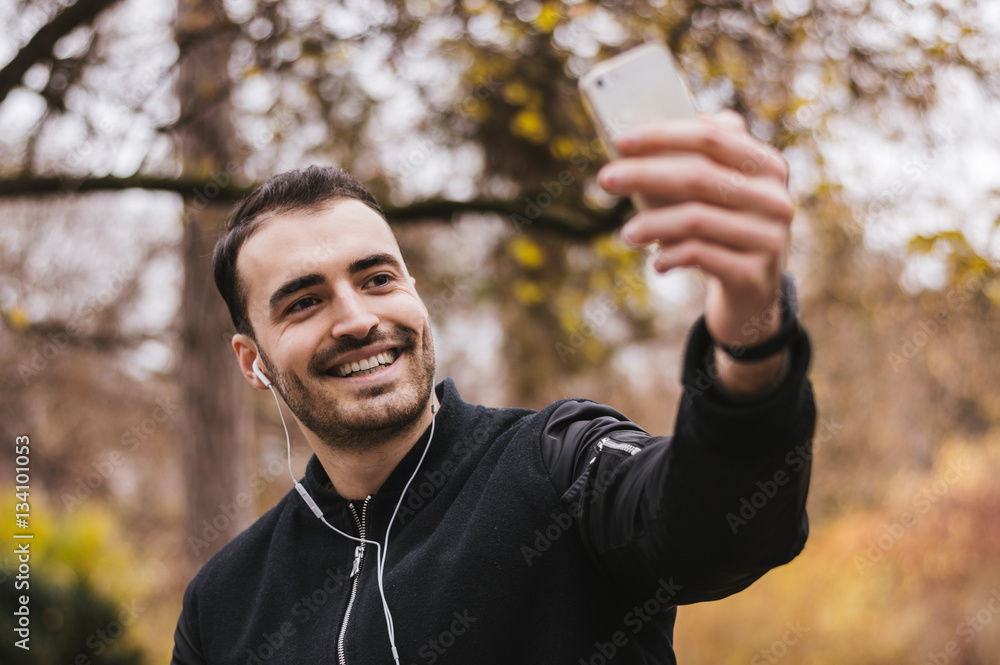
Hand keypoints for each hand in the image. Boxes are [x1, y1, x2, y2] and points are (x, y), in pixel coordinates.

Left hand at [597, 111, 793, 349]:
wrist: (752, 291)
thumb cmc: (723, 230)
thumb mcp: (716, 192)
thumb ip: (695, 157)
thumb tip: (643, 128)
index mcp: (766, 165)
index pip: (711, 138)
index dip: (663, 135)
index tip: (621, 141)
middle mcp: (774, 197)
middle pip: (698, 176)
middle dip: (644, 175)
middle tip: (605, 179)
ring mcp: (768, 236)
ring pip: (695, 218)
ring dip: (651, 223)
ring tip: (627, 233)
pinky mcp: (754, 272)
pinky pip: (699, 254)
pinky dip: (670, 256)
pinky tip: (657, 263)